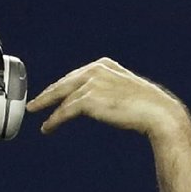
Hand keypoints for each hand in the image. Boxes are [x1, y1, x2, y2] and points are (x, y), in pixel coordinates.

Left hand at [26, 57, 188, 140]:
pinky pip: (65, 111)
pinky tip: (48, 127)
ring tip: (39, 117)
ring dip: (48, 109)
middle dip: (47, 95)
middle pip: (63, 83)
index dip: (58, 87)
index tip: (49, 95)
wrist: (156, 112)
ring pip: (61, 97)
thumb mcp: (122, 89)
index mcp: (104, 64)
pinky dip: (55, 120)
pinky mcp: (89, 99)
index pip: (74, 76)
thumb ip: (105, 88)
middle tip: (34, 104)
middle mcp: (96, 70)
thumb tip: (91, 101)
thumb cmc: (143, 105)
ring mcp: (92, 83)